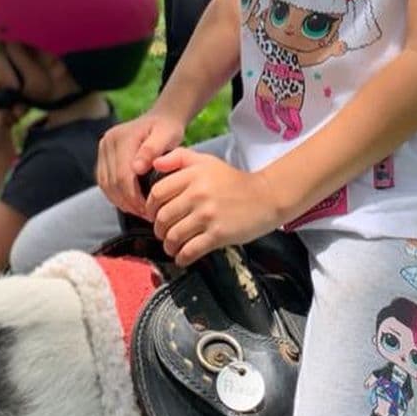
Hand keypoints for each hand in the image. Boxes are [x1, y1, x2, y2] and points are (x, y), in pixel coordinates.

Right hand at [96, 111, 185, 217]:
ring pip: (105, 184)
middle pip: (111, 182)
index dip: (134, 196)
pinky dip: (115, 195)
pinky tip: (130, 203)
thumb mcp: (167, 135)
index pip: (122, 175)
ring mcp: (103, 148)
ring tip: (138, 211)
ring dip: (120, 201)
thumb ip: (153, 150)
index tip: (149, 208)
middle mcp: (108, 141)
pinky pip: (104, 181)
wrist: (161, 119)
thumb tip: (137, 168)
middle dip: (128, 202)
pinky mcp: (103, 156)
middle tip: (145, 214)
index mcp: (122, 137)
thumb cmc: (167, 129)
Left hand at [146, 151, 281, 265]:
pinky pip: (190, 251)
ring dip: (169, 245)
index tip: (153, 214)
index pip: (157, 193)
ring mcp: (208, 215)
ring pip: (173, 236)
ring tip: (172, 246)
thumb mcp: (207, 161)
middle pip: (162, 217)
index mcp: (193, 174)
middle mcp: (198, 194)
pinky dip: (182, 257)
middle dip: (159, 229)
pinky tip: (183, 257)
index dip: (150, 207)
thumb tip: (154, 163)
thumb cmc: (234, 181)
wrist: (266, 197)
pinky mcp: (218, 234)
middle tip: (163, 233)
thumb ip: (179, 158)